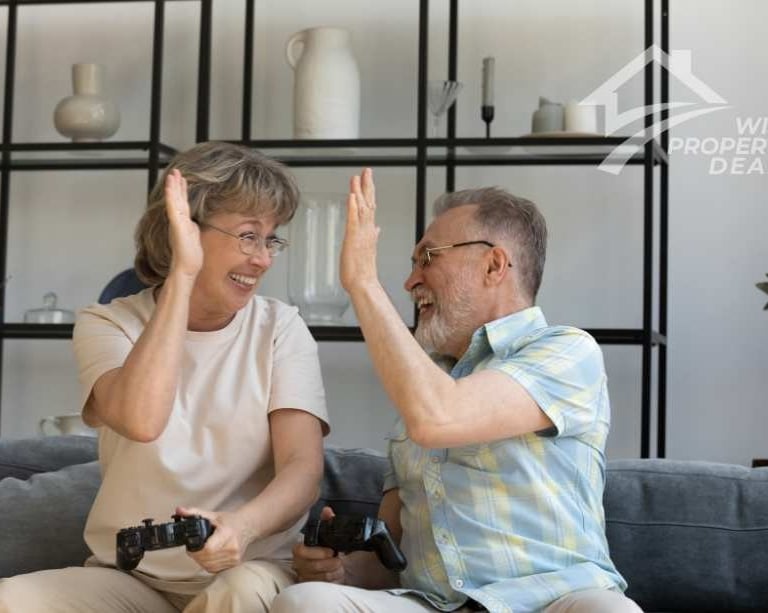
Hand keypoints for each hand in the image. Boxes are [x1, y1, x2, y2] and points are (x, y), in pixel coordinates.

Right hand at [165, 169, 202, 279]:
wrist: (187, 268)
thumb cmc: (190, 256)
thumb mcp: (194, 236)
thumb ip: (192, 228)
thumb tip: (194, 223)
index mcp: (182, 223)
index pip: (181, 203)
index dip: (181, 191)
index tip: (181, 179)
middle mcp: (178, 221)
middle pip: (177, 199)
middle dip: (176, 184)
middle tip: (175, 171)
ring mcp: (177, 223)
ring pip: (174, 201)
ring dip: (174, 187)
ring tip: (173, 174)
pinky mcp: (177, 227)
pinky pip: (174, 209)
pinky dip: (172, 197)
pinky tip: (172, 188)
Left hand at [176, 505, 248, 573]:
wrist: (247, 527)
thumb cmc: (230, 522)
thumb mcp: (212, 515)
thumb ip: (194, 512)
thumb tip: (179, 510)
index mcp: (227, 533)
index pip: (208, 549)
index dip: (197, 551)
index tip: (192, 546)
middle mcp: (232, 547)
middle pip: (207, 559)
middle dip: (196, 556)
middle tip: (193, 550)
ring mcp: (234, 557)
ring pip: (210, 566)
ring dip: (202, 561)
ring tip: (201, 552)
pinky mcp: (234, 563)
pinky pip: (216, 569)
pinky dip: (209, 564)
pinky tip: (209, 557)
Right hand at [292, 506, 344, 583]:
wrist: (340, 565)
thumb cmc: (331, 549)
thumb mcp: (331, 533)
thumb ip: (328, 521)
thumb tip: (327, 511)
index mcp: (300, 549)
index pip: (300, 551)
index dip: (317, 552)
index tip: (331, 551)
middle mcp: (299, 564)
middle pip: (312, 566)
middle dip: (330, 562)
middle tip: (339, 559)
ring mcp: (304, 577)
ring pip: (318, 577)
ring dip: (333, 570)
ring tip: (338, 565)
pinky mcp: (311, 587)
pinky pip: (322, 585)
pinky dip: (333, 579)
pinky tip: (337, 573)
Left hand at [340, 168, 380, 292]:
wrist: (363, 284)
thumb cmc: (363, 272)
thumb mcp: (367, 250)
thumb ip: (372, 236)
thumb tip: (377, 228)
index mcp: (369, 232)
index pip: (370, 207)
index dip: (369, 192)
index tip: (368, 179)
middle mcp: (367, 230)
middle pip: (368, 203)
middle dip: (367, 185)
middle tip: (366, 170)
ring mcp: (361, 234)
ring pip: (361, 208)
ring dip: (359, 191)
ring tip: (358, 177)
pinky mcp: (353, 239)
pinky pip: (353, 220)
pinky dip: (352, 207)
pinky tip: (352, 196)